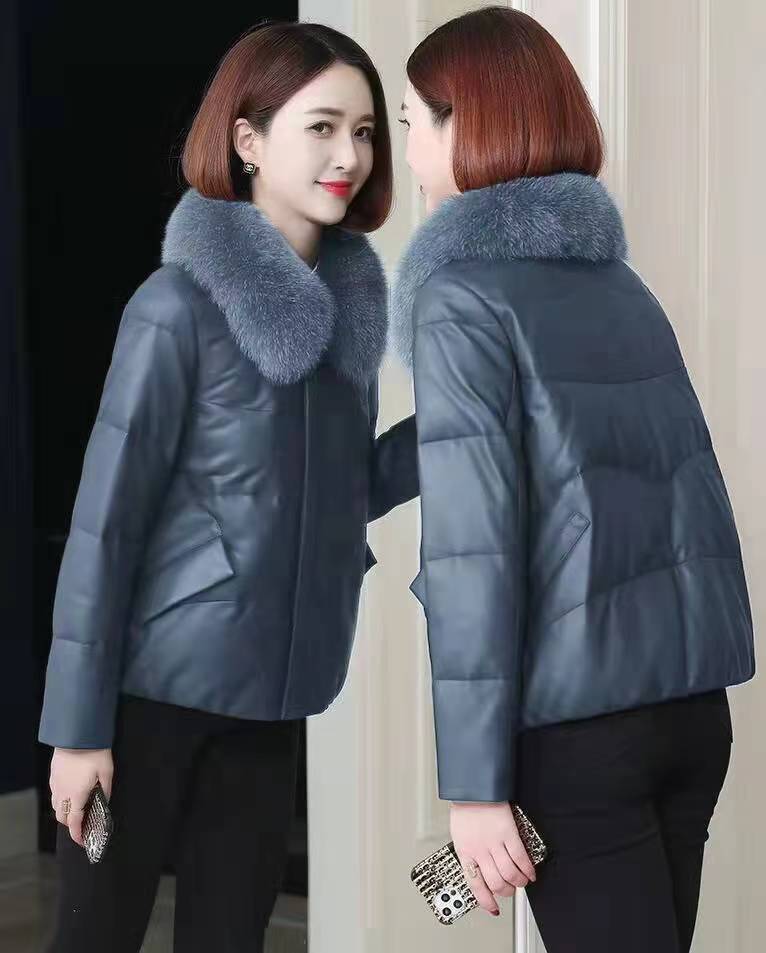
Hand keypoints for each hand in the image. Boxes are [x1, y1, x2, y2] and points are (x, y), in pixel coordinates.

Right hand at [50, 747, 112, 847]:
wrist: (77, 734)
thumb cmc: (94, 753)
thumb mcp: (106, 772)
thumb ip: (105, 790)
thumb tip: (105, 802)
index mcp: (76, 795)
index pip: (74, 822)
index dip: (77, 835)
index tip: (83, 841)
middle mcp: (63, 793)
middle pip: (62, 818)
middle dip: (71, 825)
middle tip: (83, 824)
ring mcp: (56, 784)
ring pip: (56, 807)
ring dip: (65, 813)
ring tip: (78, 810)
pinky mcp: (54, 775)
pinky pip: (55, 794)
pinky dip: (61, 800)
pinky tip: (71, 794)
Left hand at [450, 801, 536, 915]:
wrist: (474, 788)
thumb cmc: (466, 808)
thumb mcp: (459, 835)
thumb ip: (469, 853)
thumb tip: (478, 870)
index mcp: (465, 851)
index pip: (475, 885)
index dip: (486, 901)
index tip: (493, 908)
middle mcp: (479, 850)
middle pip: (496, 883)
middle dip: (505, 892)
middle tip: (510, 891)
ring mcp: (494, 842)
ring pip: (510, 874)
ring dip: (518, 883)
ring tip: (521, 882)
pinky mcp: (508, 833)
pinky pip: (520, 858)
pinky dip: (527, 869)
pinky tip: (530, 872)